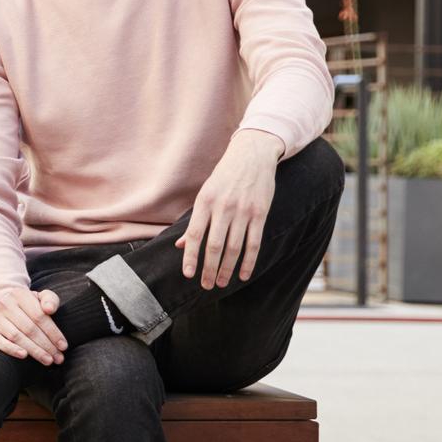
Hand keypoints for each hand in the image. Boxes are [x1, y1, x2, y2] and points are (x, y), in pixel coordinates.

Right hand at [0, 286, 64, 364]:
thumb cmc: (25, 305)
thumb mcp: (38, 297)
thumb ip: (50, 300)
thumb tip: (50, 309)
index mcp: (20, 295)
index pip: (40, 316)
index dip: (53, 333)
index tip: (63, 346)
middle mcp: (5, 304)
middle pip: (29, 328)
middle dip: (46, 345)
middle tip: (58, 358)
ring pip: (16, 336)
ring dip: (34, 350)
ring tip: (47, 360)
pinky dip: (11, 349)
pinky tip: (24, 356)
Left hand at [178, 129, 281, 288]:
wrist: (252, 155)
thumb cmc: (224, 177)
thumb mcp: (205, 194)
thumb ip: (195, 220)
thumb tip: (180, 245)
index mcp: (205, 203)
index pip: (195, 235)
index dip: (191, 257)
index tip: (188, 274)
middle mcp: (223, 208)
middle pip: (214, 246)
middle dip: (209, 269)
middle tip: (206, 285)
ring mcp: (243, 212)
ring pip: (234, 248)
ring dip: (227, 269)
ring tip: (221, 283)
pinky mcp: (260, 214)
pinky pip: (254, 243)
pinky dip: (249, 261)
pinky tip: (243, 274)